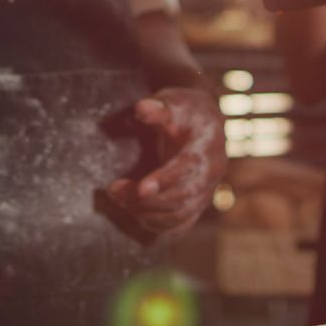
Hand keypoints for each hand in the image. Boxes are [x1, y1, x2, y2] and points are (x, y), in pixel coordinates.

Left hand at [107, 87, 226, 235]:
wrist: (205, 123)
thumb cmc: (184, 111)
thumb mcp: (172, 102)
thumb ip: (157, 108)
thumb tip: (142, 109)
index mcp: (207, 146)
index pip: (187, 168)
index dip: (165, 180)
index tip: (141, 189)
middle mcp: (212, 173)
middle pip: (182, 196)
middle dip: (147, 199)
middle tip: (114, 190)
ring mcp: (206, 191)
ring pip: (179, 214)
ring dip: (146, 212)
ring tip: (117, 196)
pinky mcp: (197, 204)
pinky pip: (178, 224)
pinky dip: (155, 223)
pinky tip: (132, 210)